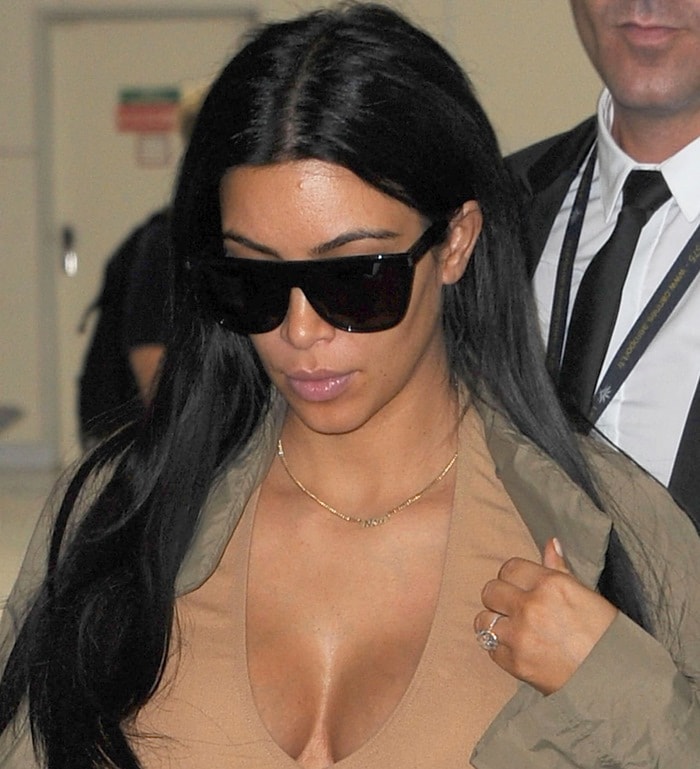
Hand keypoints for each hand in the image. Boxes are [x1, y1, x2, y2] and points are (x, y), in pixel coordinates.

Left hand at [474, 538, 617, 694]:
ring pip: (483, 620)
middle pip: (490, 590)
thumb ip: (559, 569)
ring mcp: (520, 636)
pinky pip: (489, 648)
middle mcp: (531, 607)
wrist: (615, 682)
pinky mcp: (515, 663)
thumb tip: (550, 542)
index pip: (509, 568)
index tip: (520, 587)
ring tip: (512, 629)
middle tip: (516, 608)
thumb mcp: (585, 595)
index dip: (514, 577)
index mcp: (551, 585)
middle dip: (501, 598)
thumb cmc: (605, 635)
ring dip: (495, 623)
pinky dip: (500, 648)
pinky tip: (518, 648)